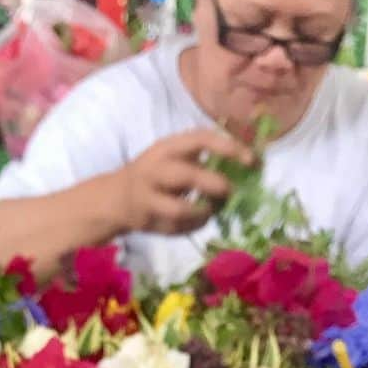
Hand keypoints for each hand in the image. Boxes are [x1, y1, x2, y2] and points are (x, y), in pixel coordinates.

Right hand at [116, 128, 253, 235]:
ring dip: (202, 213)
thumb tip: (246, 166)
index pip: (199, 139)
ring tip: (210, 211)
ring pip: (179, 209)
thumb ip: (202, 158)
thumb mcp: (174, 156)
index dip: (228, 148)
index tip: (251, 161)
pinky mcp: (146, 220)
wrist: (116, 198)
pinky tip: (196, 220)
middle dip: (214, 185)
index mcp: (166, 148)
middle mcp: (154, 170)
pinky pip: (176, 228)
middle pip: (186, 176)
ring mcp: (147, 198)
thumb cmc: (156, 174)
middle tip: (229, 192)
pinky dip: (193, 226)